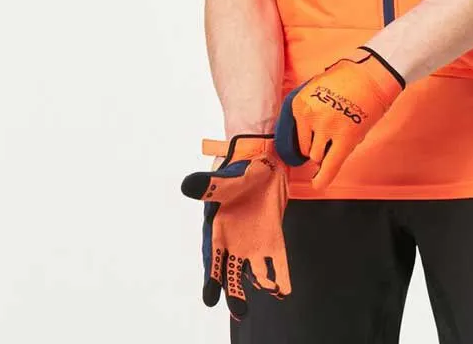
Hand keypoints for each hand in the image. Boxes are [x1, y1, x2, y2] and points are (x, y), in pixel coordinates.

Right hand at [180, 134, 289, 320]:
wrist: (262, 160)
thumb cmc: (237, 170)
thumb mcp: (223, 178)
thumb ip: (209, 185)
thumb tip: (188, 185)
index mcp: (217, 230)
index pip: (212, 259)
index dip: (211, 277)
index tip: (210, 297)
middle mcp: (234, 242)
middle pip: (231, 273)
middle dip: (234, 292)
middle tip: (239, 311)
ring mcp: (254, 243)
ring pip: (254, 271)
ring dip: (261, 283)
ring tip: (269, 292)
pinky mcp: (273, 239)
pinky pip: (277, 262)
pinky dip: (281, 276)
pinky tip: (284, 289)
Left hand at [274, 46, 405, 188]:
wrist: (373, 74)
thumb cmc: (349, 76)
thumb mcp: (318, 86)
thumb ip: (309, 107)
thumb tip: (305, 130)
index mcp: (300, 103)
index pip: (295, 132)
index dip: (307, 136)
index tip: (313, 137)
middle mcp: (309, 117)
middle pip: (306, 146)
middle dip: (316, 145)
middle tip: (330, 136)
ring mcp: (326, 129)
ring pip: (317, 156)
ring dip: (325, 153)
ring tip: (338, 141)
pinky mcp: (345, 138)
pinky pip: (330, 165)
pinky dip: (323, 178)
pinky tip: (318, 184)